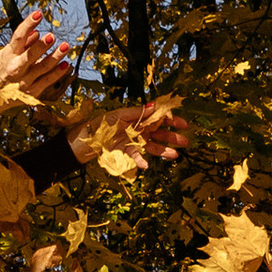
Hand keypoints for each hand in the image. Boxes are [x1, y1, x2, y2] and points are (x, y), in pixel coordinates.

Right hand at [0, 9, 70, 124]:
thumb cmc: (1, 70)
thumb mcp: (6, 54)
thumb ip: (22, 43)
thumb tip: (37, 32)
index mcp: (9, 55)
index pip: (19, 36)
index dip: (28, 24)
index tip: (39, 13)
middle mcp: (15, 68)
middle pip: (30, 55)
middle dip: (41, 46)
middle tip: (52, 36)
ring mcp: (25, 81)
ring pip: (43, 68)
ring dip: (56, 56)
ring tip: (66, 46)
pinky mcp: (32, 91)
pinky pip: (47, 81)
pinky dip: (58, 72)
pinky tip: (66, 64)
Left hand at [69, 94, 187, 171]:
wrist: (85, 139)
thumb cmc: (102, 124)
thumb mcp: (119, 115)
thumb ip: (138, 113)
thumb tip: (155, 106)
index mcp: (138, 118)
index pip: (159, 118)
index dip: (171, 120)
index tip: (182, 124)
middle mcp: (139, 130)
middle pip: (160, 133)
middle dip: (173, 137)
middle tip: (186, 142)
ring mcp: (134, 142)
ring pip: (153, 147)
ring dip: (164, 151)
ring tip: (175, 156)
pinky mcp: (127, 153)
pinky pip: (137, 157)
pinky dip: (141, 161)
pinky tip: (145, 166)